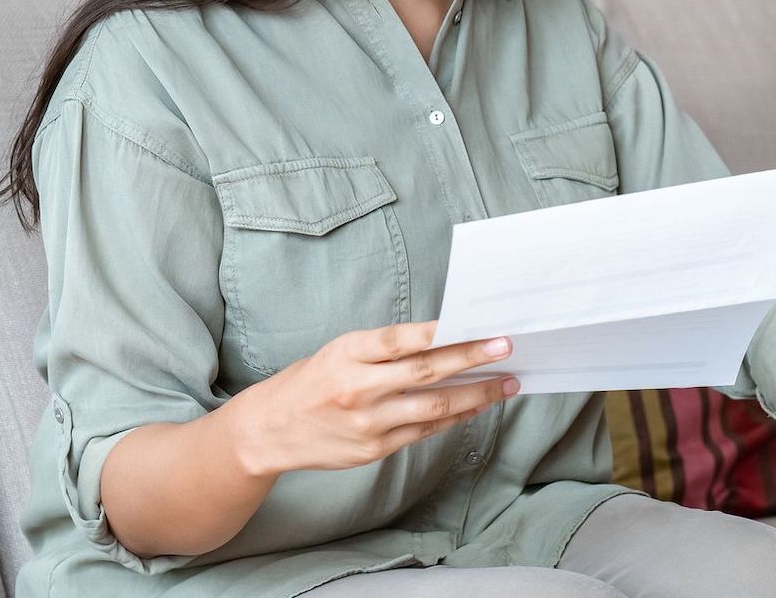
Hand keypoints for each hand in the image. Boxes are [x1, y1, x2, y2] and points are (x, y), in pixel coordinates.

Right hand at [233, 320, 517, 476]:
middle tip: (507, 348)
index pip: (403, 338)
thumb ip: (384, 349)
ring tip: (506, 383)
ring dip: (477, 394)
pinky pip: (424, 431)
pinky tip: (476, 405)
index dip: (445, 332)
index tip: (481, 326)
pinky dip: (455, 416)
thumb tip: (444, 340)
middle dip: (473, 358)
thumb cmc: (310, 382)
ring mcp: (367, 422)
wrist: (268, 431)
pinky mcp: (374, 449)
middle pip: (427, 371)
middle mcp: (358, 387)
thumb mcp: (339, 351)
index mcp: (347, 352)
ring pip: (435, 406)